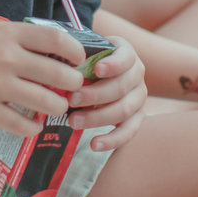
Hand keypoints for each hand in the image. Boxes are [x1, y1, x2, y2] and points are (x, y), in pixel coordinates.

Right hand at [0, 20, 85, 137]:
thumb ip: (14, 37)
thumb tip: (47, 48)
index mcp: (8, 34)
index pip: (56, 40)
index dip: (76, 51)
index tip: (78, 59)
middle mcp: (7, 59)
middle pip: (58, 74)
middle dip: (74, 83)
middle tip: (73, 87)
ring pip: (46, 103)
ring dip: (58, 106)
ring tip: (55, 106)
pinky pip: (21, 125)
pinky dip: (33, 127)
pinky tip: (33, 123)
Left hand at [66, 36, 145, 151]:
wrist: (106, 71)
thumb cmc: (91, 59)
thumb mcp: (87, 52)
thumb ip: (77, 57)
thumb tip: (58, 67)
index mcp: (126, 53)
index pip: (125, 58)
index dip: (113, 64)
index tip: (96, 69)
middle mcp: (137, 74)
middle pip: (120, 87)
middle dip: (95, 95)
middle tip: (71, 100)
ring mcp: (139, 97)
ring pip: (123, 110)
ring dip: (97, 118)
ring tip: (73, 122)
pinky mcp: (138, 117)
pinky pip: (129, 131)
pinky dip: (112, 140)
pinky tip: (94, 145)